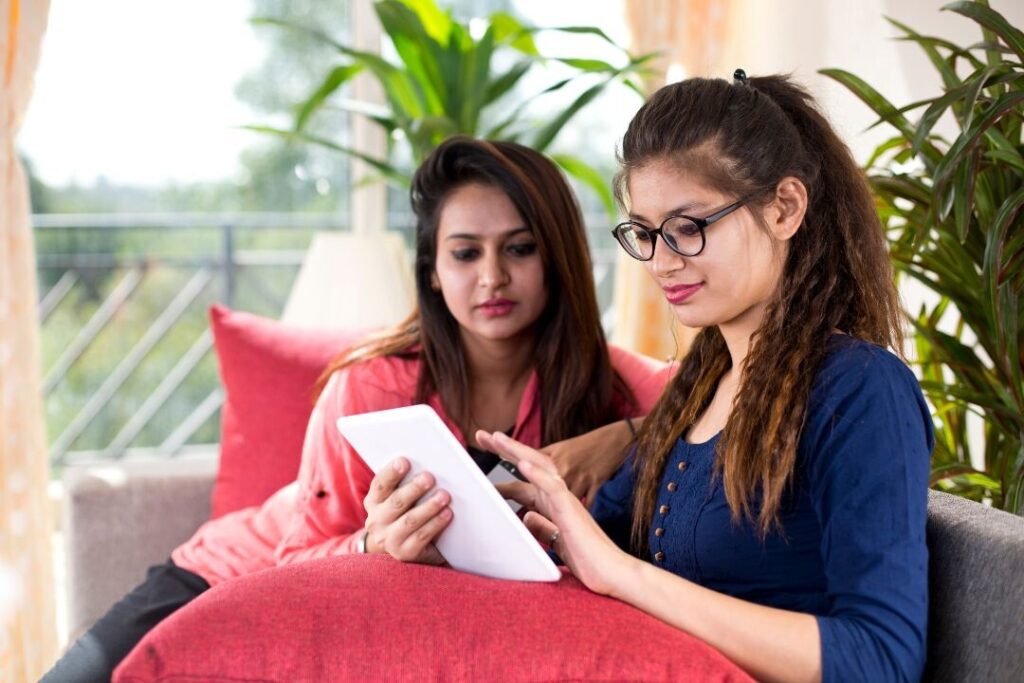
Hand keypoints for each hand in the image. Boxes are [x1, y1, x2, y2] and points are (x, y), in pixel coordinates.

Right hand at [362, 456, 451, 564]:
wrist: (406, 547)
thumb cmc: (407, 511)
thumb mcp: (402, 498)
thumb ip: (407, 482)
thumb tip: (427, 465)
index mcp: (373, 502)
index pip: (379, 485)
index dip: (391, 472)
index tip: (404, 461)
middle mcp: (376, 521)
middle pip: (396, 502)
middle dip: (414, 488)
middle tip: (430, 477)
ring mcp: (389, 539)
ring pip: (410, 520)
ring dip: (429, 506)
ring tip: (445, 496)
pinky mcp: (405, 553)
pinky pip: (421, 537)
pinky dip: (435, 524)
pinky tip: (448, 513)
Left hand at [477, 430, 636, 596]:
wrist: (613, 573)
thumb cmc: (589, 559)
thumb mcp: (558, 540)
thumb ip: (543, 527)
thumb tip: (526, 517)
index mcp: (554, 503)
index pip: (526, 479)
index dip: (507, 467)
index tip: (484, 460)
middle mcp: (560, 496)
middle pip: (531, 464)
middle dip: (508, 449)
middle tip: (484, 435)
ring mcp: (567, 500)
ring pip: (541, 468)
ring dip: (518, 452)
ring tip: (497, 439)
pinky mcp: (572, 510)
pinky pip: (554, 487)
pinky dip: (538, 474)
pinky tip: (523, 465)